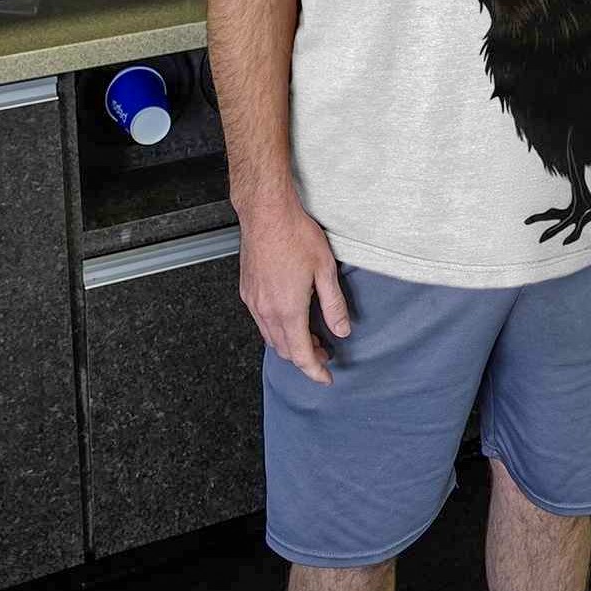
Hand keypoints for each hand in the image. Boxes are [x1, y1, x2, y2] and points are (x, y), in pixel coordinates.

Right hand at [235, 193, 349, 384]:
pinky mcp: (247, 290)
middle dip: (305, 357)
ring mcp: (254, 301)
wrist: (266, 212)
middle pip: (285, 350)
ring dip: (290, 343)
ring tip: (310, 336)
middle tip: (324, 352)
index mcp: (288, 309)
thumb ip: (334, 304)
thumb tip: (342, 330)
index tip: (326, 378)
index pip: (301, 355)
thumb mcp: (325, 269)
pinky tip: (290, 317)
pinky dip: (277, 328)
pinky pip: (261, 321)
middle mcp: (267, 310)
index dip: (315, 371)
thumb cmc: (295, 234)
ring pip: (271, 337)